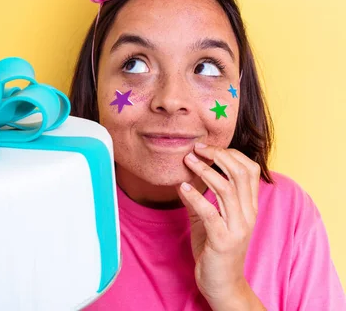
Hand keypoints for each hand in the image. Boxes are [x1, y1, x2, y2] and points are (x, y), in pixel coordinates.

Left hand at [177, 143, 264, 310]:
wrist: (223, 285)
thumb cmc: (215, 250)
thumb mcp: (207, 220)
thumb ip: (199, 200)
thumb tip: (183, 179)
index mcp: (249, 206)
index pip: (249, 169)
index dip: (229, 154)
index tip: (207, 146)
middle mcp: (248, 214)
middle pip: (240, 174)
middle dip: (218, 156)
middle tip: (196, 148)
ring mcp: (237, 227)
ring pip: (226, 189)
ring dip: (205, 171)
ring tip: (187, 161)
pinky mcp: (223, 240)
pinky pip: (210, 212)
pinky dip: (195, 197)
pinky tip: (182, 187)